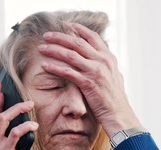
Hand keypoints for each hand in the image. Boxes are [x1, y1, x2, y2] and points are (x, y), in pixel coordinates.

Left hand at [37, 22, 140, 136]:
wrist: (118, 113)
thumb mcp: (114, 75)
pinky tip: (45, 65)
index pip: (92, 37)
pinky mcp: (88, 83)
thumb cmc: (114, 98)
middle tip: (46, 35)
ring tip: (41, 48)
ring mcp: (95, 71)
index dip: (78, 29)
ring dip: (54, 50)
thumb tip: (101, 56)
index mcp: (108, 57)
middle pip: (78, 42)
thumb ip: (106, 64)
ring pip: (70, 55)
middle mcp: (102, 61)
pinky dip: (55, 67)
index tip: (66, 24)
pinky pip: (67, 72)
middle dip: (60, 37)